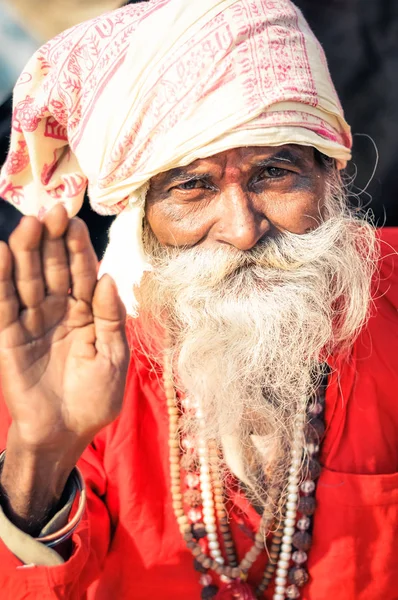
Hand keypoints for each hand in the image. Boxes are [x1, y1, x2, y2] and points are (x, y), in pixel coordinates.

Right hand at [0, 205, 128, 531]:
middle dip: (54, 241)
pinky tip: (1, 254)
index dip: (80, 249)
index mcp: (88, 313)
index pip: (84, 274)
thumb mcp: (114, 358)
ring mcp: (33, 322)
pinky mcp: (10, 337)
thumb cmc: (95, 397)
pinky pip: (5, 305)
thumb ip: (111, 319)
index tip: (76, 221)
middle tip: (53, 212)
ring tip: (29, 225)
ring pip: (28, 280)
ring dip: (28, 253)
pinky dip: (1, 281)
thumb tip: (109, 278)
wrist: (65, 433)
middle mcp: (60, 311)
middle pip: (54, 269)